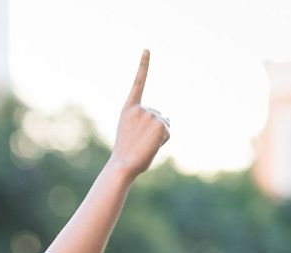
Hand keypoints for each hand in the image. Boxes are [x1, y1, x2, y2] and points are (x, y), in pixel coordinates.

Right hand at [108, 50, 169, 180]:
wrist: (122, 164)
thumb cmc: (126, 153)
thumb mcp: (132, 133)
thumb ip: (146, 123)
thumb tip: (166, 121)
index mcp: (129, 109)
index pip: (138, 83)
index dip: (144, 65)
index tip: (147, 49)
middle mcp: (140, 108)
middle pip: (159, 115)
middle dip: (155, 128)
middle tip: (140, 141)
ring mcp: (151, 115)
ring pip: (165, 123)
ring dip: (159, 136)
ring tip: (144, 144)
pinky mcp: (161, 124)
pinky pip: (168, 132)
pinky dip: (163, 141)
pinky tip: (151, 146)